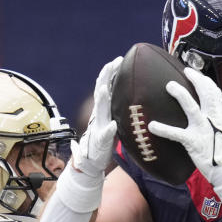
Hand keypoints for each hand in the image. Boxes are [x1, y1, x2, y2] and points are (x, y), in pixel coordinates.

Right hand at [70, 56, 121, 174]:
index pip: (105, 87)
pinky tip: (113, 125)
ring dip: (101, 99)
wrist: (91, 161)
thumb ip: (116, 109)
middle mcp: (100, 115)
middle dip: (106, 77)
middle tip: (113, 63)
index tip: (119, 59)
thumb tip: (130, 96)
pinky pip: (105, 135)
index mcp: (103, 110)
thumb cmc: (103, 140)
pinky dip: (108, 130)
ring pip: (100, 111)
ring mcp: (99, 127)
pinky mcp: (101, 141)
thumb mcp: (112, 121)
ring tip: (104, 88)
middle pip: (101, 92)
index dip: (110, 73)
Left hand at [148, 68, 221, 214]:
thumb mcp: (220, 132)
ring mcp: (203, 130)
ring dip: (181, 95)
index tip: (196, 73)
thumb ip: (213, 121)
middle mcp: (212, 119)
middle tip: (185, 70)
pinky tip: (152, 126)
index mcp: (219, 116)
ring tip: (170, 86)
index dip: (205, 80)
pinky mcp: (194, 142)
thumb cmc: (221, 152)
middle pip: (206, 93)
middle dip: (196, 79)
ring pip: (192, 107)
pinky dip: (164, 129)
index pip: (214, 92)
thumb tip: (205, 115)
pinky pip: (177, 134)